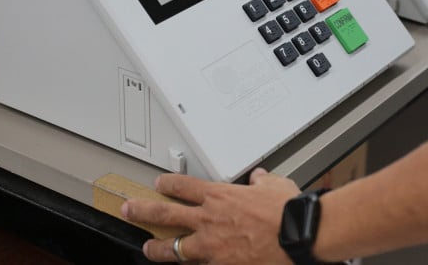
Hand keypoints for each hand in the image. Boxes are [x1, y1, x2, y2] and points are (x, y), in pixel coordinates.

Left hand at [122, 168, 300, 263]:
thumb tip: (260, 178)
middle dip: (143, 211)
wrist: (297, 236)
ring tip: (148, 248)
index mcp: (220, 196)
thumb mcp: (275, 186)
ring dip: (158, 249)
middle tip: (130, 210)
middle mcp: (209, 220)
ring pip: (174, 248)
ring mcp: (212, 247)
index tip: (160, 183)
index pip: (184, 186)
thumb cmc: (287, 211)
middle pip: (165, 214)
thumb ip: (263, 182)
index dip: (168, 184)